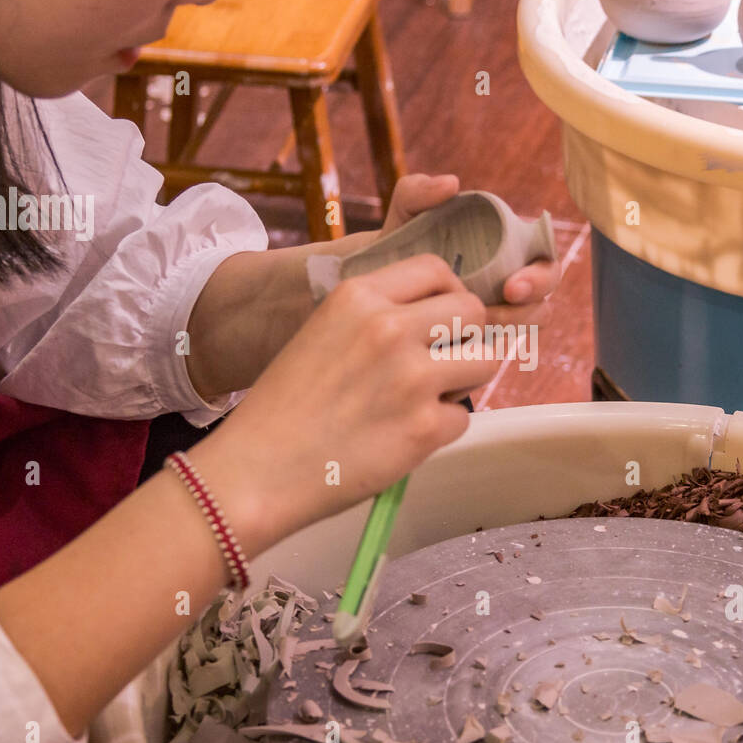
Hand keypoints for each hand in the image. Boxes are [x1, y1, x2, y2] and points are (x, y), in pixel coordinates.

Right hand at [189, 253, 498, 552]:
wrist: (256, 472)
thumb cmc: (284, 409)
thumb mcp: (322, 332)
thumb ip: (375, 317)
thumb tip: (437, 318)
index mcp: (358, 296)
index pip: (436, 269)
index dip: (448, 294)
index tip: (443, 318)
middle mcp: (390, 327)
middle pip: (473, 312)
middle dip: (468, 337)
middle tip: (444, 363)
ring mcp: (412, 377)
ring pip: (485, 361)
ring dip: (464, 381)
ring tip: (426, 399)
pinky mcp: (424, 427)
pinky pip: (464, 417)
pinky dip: (442, 430)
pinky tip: (402, 437)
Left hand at [380, 173, 560, 332]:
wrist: (375, 276)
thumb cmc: (400, 238)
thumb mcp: (406, 211)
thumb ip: (420, 190)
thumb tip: (451, 183)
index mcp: (508, 245)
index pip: (545, 259)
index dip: (541, 276)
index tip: (513, 286)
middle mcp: (510, 277)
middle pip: (543, 299)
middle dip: (530, 307)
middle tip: (501, 310)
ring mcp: (497, 308)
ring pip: (525, 326)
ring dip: (509, 330)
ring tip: (478, 329)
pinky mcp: (479, 335)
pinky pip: (496, 348)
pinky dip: (485, 350)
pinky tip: (461, 349)